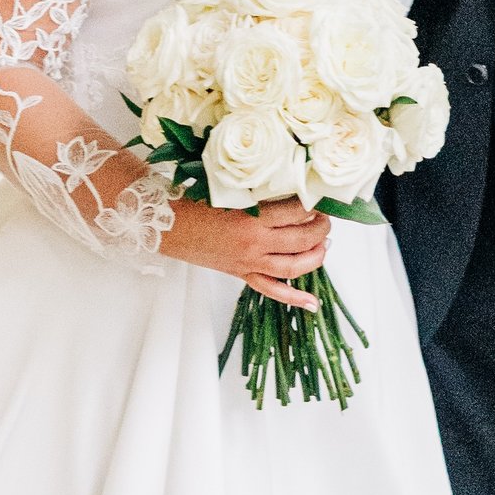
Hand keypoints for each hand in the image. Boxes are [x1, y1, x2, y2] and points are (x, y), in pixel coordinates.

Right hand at [161, 194, 330, 310]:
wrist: (168, 226)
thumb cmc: (195, 204)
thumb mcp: (230, 192)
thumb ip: (259, 195)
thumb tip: (290, 192)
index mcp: (250, 219)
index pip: (295, 212)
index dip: (311, 206)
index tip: (318, 199)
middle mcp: (253, 244)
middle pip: (301, 240)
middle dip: (320, 229)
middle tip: (326, 220)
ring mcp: (249, 263)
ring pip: (293, 267)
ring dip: (315, 257)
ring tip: (324, 245)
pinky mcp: (242, 274)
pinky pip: (272, 290)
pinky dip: (293, 297)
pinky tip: (311, 302)